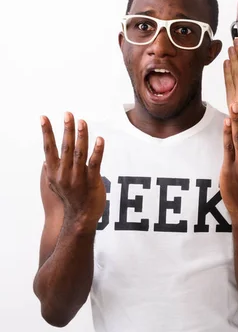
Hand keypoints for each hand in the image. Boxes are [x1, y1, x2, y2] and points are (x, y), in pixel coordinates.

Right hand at [41, 112, 105, 230]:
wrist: (79, 218)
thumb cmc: (69, 199)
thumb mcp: (55, 186)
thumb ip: (51, 171)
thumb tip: (46, 159)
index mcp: (54, 172)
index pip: (48, 148)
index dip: (46, 133)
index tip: (44, 118)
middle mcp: (64, 174)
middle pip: (65, 147)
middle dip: (66, 129)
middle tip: (68, 114)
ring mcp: (78, 177)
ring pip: (80, 153)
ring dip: (81, 136)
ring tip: (82, 122)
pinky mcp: (92, 181)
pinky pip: (95, 163)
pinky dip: (97, 151)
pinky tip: (100, 139)